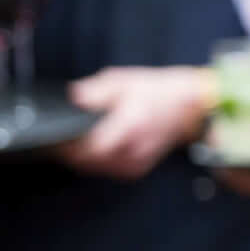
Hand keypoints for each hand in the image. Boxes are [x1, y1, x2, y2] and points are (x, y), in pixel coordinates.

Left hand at [59, 66, 214, 179]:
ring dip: (84, 158)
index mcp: (129, 126)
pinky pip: (107, 170)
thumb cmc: (157, 92)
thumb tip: (71, 100)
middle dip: (73, 151)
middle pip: (89, 162)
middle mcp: (134, 148)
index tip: (59, 136)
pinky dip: (99, 161)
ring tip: (82, 140)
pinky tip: (100, 147)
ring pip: (96, 168)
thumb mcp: (121, 80)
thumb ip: (92, 91)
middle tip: (66, 137)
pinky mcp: (137, 168)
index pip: (90, 149)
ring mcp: (137, 161)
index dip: (69, 145)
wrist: (188, 106)